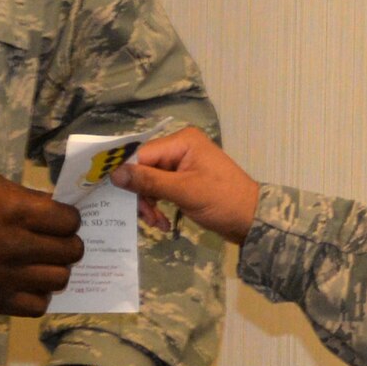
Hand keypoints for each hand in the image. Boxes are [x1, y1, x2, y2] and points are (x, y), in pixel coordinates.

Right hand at [0, 174, 82, 315]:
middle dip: (68, 245)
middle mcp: (16, 245)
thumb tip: (60, 209)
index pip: (69, 221)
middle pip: (71, 252)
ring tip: (42, 266)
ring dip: (55, 271)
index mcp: (16, 211)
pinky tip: (28, 285)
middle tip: (55, 244)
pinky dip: (38, 296)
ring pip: (59, 280)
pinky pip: (37, 306)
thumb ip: (28, 198)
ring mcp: (6, 276)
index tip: (61, 222)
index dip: (70, 220)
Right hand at [112, 126, 261, 243]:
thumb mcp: (184, 191)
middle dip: (143, 196)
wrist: (252, 220)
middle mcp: (180, 147)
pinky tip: (163, 223)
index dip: (130, 177)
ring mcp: (183, 164)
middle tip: (147, 219)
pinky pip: (162, 190)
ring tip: (157, 224)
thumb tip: (114, 173)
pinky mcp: (185, 180)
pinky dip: (159, 206)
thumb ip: (149, 181)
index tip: (124, 200)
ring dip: (150, 205)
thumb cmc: (222, 201)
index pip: (143, 155)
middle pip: (145, 169)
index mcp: (182, 141)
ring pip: (151, 182)